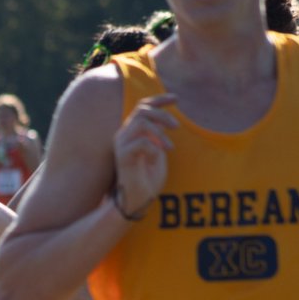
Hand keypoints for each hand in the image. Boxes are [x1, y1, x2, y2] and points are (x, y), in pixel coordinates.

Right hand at [114, 93, 175, 217]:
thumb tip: (166, 120)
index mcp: (132, 133)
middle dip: (163, 114)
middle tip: (177, 127)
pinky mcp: (122, 156)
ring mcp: (121, 145)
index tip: (176, 99)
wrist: (136, 200)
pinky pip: (142, 142)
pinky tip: (156, 159)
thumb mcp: (158, 151)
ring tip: (169, 148)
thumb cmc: (147, 179)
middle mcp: (124, 135)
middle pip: (142, 110)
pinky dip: (154, 149)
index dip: (159, 99)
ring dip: (160, 133)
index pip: (142, 107)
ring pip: (141, 122)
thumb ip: (158, 136)